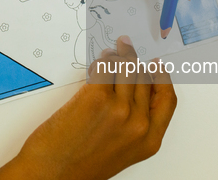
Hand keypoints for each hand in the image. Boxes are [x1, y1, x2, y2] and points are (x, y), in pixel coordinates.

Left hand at [0, 36, 176, 179]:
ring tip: (112, 52)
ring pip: (127, 68)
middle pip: (145, 79)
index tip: (156, 66)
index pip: (167, 99)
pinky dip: (102, 61)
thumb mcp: (120, 150)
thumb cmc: (79, 167)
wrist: (51, 174)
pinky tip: (98, 62)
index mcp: (149, 140)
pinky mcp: (97, 97)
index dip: (162, 78)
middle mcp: (138, 124)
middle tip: (127, 49)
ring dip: (119, 56)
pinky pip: (104, 67)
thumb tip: (130, 89)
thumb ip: (132, 123)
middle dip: (135, 61)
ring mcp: (120, 108)